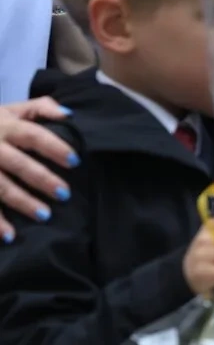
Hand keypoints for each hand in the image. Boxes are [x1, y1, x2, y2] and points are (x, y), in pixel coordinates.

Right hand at [0, 98, 76, 240]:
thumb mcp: (13, 110)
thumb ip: (41, 107)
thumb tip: (70, 115)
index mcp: (6, 126)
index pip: (33, 135)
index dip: (54, 147)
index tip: (75, 161)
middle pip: (19, 164)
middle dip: (42, 179)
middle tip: (65, 194)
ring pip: (0, 186)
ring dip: (22, 202)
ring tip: (45, 215)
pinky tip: (9, 236)